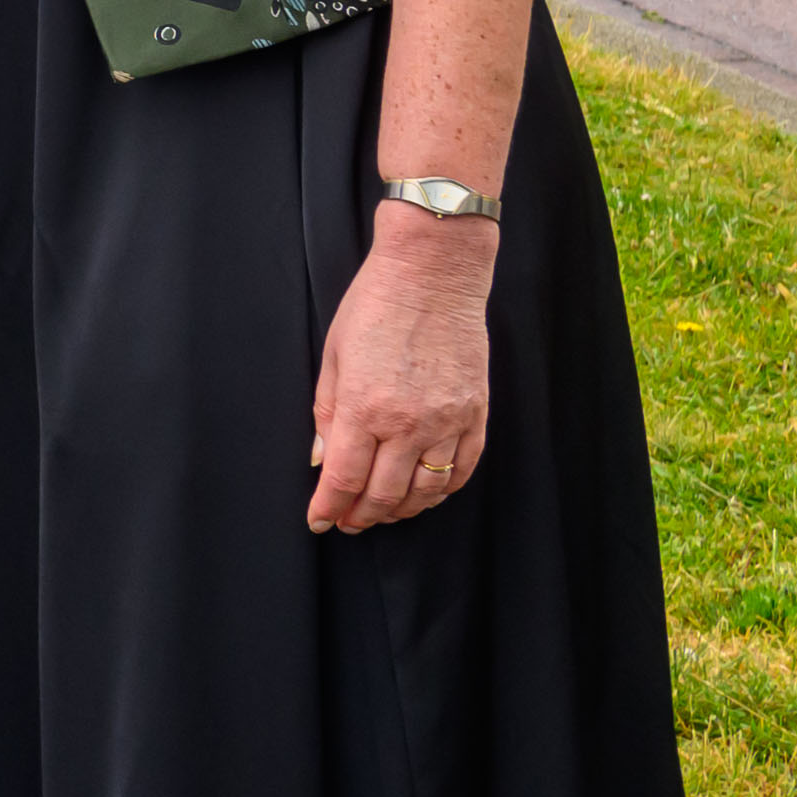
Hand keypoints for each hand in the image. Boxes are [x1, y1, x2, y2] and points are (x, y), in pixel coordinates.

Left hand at [307, 215, 496, 532]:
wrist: (432, 274)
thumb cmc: (374, 307)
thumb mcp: (334, 356)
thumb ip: (328, 413)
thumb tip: (322, 460)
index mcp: (365, 407)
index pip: (345, 478)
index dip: (330, 507)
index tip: (319, 520)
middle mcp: (409, 422)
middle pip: (385, 494)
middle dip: (362, 516)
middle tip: (348, 522)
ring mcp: (448, 421)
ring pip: (427, 491)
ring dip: (402, 510)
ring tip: (382, 513)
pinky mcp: (477, 414)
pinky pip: (463, 469)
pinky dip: (443, 491)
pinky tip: (425, 494)